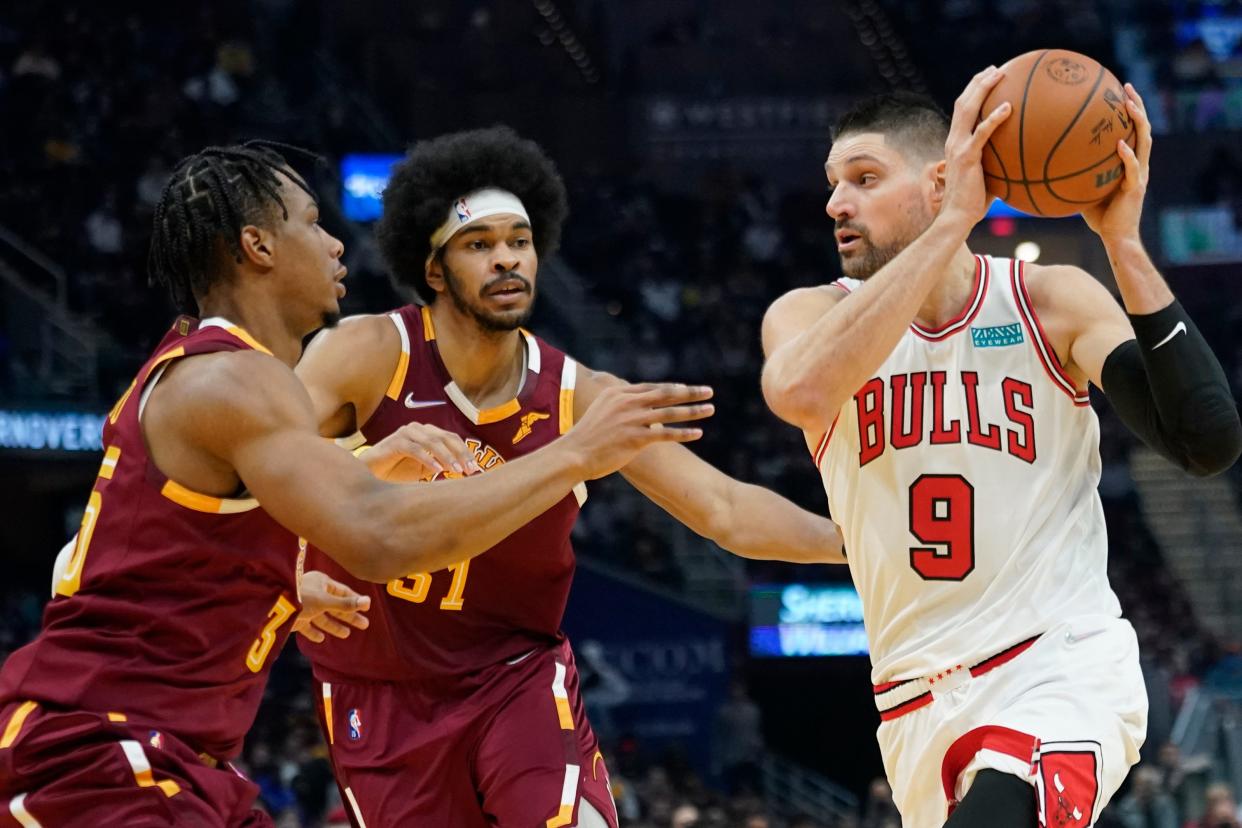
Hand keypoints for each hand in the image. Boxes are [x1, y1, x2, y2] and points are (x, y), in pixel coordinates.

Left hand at [293, 570, 371, 642]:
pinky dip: (313, 632)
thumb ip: (346, 604)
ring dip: (334, 625)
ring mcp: (303, 606)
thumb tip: (368, 602)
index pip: (343, 592)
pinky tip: (320, 639)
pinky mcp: (294, 618)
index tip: (366, 609)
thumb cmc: (301, 596)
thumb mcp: (325, 601)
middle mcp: (313, 593)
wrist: (271, 604)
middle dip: (349, 616)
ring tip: (346, 634)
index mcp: (321, 583)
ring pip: (322, 617)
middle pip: (335, 606)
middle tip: (364, 625)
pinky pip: (306, 626)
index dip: (354, 601)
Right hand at [362, 422, 479, 481]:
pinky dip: (427, 459)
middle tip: (470, 469)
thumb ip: (442, 466)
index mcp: (428, 433)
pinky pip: (415, 449)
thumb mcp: (425, 469)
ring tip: (456, 471)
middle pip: (446, 438)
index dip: (466, 452)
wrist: (372, 472)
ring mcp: (407, 433)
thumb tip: (463, 470)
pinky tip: (436, 471)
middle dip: (460, 454)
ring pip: (432, 442)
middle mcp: (419, 429)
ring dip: (446, 457)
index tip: (475, 468)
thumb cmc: (399, 470)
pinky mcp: (395, 441)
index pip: (452, 439)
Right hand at [563, 382, 713, 479]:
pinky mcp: (635, 438)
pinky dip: (684, 432)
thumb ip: (618, 405)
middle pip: (666, 394)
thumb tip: (633, 405)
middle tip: (709, 391)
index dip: (673, 388)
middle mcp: (627, 402)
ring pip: (670, 412)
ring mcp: (632, 419)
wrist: (573, 454)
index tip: (688, 389)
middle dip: (690, 393)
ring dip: (693, 411)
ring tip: (710, 409)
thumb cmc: (586, 437)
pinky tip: (698, 433)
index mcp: (618, 393)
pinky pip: (666, 434)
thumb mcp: (600, 412)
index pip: (652, 387)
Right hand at [940, 65, 1011, 229]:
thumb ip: (1000, 163)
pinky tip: (1009, 107)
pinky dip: (994, 118)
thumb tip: (1024, 159)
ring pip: (967, 109)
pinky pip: (982, 132)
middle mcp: (954, 140)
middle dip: (978, 83)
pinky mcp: (967, 157)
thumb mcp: (988, 177)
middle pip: (962, 103)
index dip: (973, 92)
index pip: (962, 111)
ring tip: (999, 75)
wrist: (957, 217)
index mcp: (956, 143)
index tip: (989, 80)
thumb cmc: (974, 203)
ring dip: (982, 89)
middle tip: (995, 69)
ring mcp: (958, 147)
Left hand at [1081, 83, 1150, 244]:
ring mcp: (1140, 175)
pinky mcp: (1135, 188)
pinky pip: (1133, 169)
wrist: (1116, 238)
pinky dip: (1128, 156)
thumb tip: (1047, 162)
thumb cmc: (1100, 217)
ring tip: (1128, 105)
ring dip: (1138, 121)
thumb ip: (1075, 174)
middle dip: (1137, 105)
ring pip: (1144, 141)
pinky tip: (1121, 144)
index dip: (1129, 111)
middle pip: (1143, 128)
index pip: (1132, 130)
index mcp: (1130, 162)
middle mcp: (1139, 164)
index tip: (1118, 91)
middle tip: (1127, 86)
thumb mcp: (1084, 189)